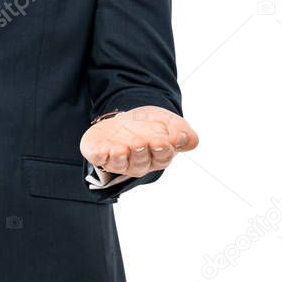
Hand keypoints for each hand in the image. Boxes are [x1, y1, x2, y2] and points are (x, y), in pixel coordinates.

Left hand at [80, 105, 198, 178]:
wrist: (129, 118)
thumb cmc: (154, 125)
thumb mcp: (172, 124)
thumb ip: (183, 134)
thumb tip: (182, 139)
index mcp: (158, 156)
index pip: (162, 157)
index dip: (161, 150)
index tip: (161, 141)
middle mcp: (138, 162)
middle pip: (140, 162)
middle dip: (139, 153)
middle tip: (139, 142)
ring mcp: (118, 160)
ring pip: (119, 164)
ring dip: (119, 158)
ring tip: (120, 149)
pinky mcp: (100, 153)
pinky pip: (99, 158)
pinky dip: (100, 156)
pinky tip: (102, 151)